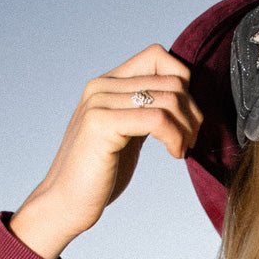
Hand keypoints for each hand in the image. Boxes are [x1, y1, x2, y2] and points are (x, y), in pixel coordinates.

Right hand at [11, 45, 202, 258]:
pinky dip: (175, 137)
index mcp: (108, 83)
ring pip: (169, 98)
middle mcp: (102, 86)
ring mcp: (100, 102)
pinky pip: (157, 119)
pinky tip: (174, 154)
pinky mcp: (102, 124)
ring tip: (181, 150)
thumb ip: (145, 112)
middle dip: (192, 112)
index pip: (158, 56)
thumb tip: (182, 101)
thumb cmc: (99, 174)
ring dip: (187, 128)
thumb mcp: (127, 134)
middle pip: (172, 80)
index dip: (184, 83)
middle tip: (189, 141)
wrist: (66, 202)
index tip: (186, 119)